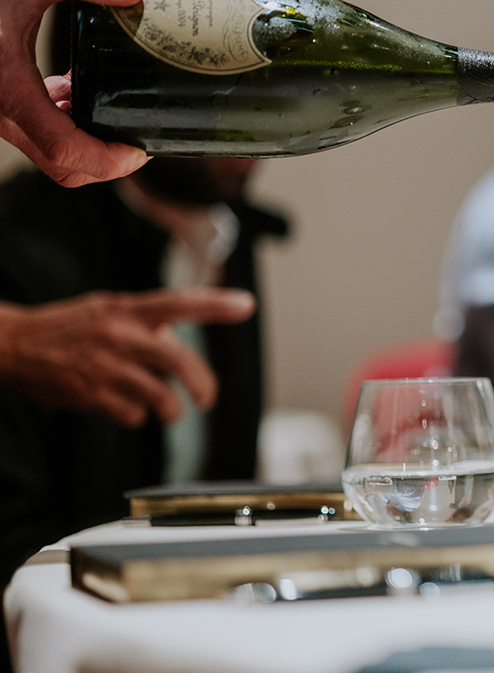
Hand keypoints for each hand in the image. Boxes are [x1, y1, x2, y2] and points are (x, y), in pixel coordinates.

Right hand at [0, 0, 149, 186]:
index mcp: (8, 87)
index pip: (62, 148)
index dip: (108, 160)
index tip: (141, 150)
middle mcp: (1, 111)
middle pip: (63, 164)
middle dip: (107, 161)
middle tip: (143, 139)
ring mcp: (1, 112)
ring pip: (52, 154)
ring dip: (90, 144)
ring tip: (122, 114)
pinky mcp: (5, 105)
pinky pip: (41, 133)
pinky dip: (70, 125)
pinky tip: (83, 92)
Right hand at [0, 288, 255, 427]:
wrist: (12, 345)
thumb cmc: (66, 328)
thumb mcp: (107, 310)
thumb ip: (145, 323)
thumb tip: (176, 343)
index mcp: (127, 310)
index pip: (180, 302)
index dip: (215, 304)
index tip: (246, 305)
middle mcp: (120, 335)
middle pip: (180, 361)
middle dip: (203, 386)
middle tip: (207, 399)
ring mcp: (106, 366)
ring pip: (162, 397)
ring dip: (170, 410)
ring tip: (166, 410)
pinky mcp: (92, 394)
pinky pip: (133, 414)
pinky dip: (135, 416)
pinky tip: (122, 406)